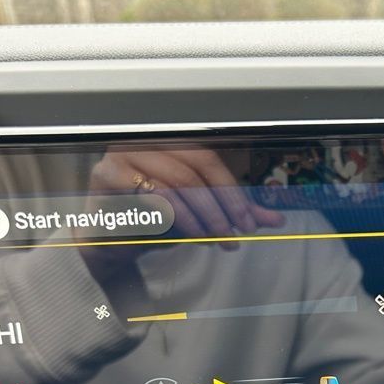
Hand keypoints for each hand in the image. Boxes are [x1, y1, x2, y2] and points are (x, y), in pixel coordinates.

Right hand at [80, 147, 283, 283]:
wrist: (111, 243)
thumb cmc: (155, 223)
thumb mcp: (202, 215)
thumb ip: (234, 212)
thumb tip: (276, 218)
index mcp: (169, 141)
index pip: (208, 159)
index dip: (232, 191)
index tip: (249, 221)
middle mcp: (145, 139)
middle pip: (194, 170)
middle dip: (221, 206)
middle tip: (236, 235)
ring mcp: (123, 153)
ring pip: (176, 183)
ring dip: (203, 216)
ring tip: (216, 239)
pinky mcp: (107, 174)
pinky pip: (152, 195)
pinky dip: (178, 218)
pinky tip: (192, 236)